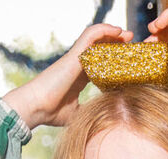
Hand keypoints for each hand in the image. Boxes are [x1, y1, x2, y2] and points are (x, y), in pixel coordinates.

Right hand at [3, 24, 132, 128]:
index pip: (100, 62)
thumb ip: (88, 112)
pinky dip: (104, 30)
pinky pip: (90, 35)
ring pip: (96, 38)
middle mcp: (78, 64)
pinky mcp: (74, 55)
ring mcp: (76, 58)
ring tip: (127, 35)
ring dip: (112, 33)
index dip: (113, 59)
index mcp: (80, 76)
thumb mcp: (77, 113)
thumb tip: (103, 120)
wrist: (35, 107)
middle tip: (132, 44)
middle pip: (100, 47)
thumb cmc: (51, 112)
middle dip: (116, 43)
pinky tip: (117, 30)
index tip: (128, 61)